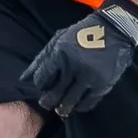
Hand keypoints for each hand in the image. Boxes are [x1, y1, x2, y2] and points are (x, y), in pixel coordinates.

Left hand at [21, 0, 137, 116]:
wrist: (114, 29)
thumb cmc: (82, 32)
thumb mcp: (59, 39)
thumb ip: (41, 59)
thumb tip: (23, 79)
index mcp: (60, 54)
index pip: (42, 79)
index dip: (40, 85)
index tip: (42, 86)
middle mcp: (73, 67)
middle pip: (54, 94)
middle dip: (47, 101)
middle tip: (47, 102)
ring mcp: (88, 77)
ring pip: (69, 102)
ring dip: (62, 108)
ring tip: (60, 108)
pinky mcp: (102, 84)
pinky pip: (87, 103)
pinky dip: (80, 107)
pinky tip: (77, 105)